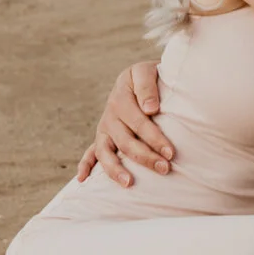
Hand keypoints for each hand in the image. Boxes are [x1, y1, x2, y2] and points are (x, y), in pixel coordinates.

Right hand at [75, 61, 169, 186]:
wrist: (139, 77)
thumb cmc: (148, 76)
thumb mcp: (146, 71)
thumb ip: (147, 86)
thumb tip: (150, 109)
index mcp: (120, 98)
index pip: (139, 122)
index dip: (155, 139)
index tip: (170, 152)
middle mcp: (110, 115)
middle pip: (125, 141)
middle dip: (145, 157)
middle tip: (165, 168)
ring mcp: (104, 128)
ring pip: (104, 152)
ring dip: (115, 169)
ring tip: (128, 183)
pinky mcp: (102, 137)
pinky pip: (90, 153)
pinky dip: (85, 166)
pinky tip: (82, 180)